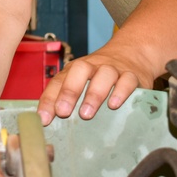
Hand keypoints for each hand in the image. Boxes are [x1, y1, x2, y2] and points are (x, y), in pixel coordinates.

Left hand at [36, 47, 154, 125]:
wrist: (132, 53)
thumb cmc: (100, 75)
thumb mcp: (82, 83)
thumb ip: (69, 98)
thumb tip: (50, 122)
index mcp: (75, 69)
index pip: (59, 81)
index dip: (49, 99)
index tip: (44, 119)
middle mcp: (93, 66)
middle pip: (79, 70)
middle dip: (69, 91)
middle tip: (63, 113)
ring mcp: (113, 69)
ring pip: (104, 75)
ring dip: (93, 94)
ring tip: (86, 114)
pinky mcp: (133, 75)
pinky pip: (127, 80)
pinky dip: (121, 92)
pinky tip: (114, 105)